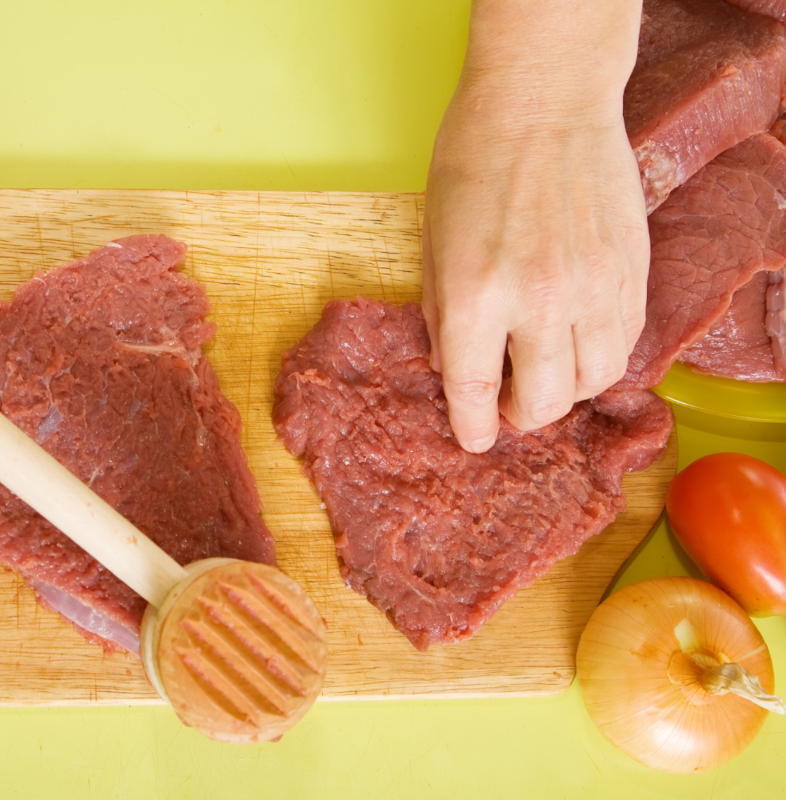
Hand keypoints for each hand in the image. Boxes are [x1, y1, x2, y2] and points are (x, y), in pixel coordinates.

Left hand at [421, 0, 646, 451]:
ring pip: (592, 382)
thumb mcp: (434, 243)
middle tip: (507, 399)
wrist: (544, 104)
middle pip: (542, 403)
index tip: (472, 438)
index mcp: (476, 295)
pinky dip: (599, 355)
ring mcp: (594, 288)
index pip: (475, 392)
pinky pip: (624, 343)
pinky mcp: (632, 273)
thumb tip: (455, 369)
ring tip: (544, 365)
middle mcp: (539, 301)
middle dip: (519, 413)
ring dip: (565, 387)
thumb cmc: (473, 163)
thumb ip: (445, 314)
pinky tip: (577, 336)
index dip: (472, 426)